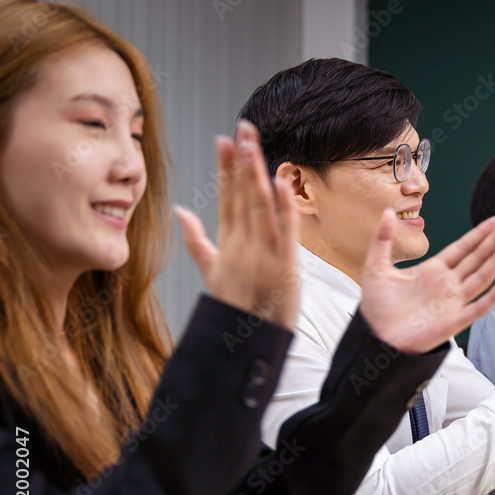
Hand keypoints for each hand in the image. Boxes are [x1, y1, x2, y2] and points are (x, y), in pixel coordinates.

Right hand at [177, 120, 300, 329]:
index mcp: (227, 243)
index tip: (224, 139)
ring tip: (255, 144)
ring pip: (260, 206)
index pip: (225, 197)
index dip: (225, 167)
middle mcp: (242, 244)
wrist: (249, 339)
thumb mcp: (212, 272)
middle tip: (243, 128)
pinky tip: (281, 182)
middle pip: (241, 195)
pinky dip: (283, 207)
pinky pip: (285, 231)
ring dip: (257, 174)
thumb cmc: (235, 306)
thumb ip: (196, 241)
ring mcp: (263, 253)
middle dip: (242, 160)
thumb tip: (180, 212)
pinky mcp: (284, 265)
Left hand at [359, 212, 494, 353]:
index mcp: (434, 269)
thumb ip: (382, 239)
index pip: (463, 248)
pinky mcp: (454, 322)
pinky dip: (492, 297)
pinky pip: (477, 308)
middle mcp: (448, 284)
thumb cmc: (377, 307)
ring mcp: (453, 302)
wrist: (375, 337)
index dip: (481, 234)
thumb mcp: (376, 267)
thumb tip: (387, 211)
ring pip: (481, 277)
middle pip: (477, 258)